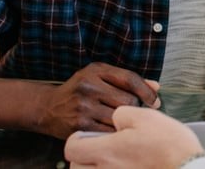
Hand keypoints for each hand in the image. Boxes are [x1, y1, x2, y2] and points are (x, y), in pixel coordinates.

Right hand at [37, 62, 159, 138]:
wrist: (48, 108)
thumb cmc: (79, 90)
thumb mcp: (100, 76)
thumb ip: (127, 80)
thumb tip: (156, 87)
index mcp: (96, 71)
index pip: (130, 79)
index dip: (147, 91)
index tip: (155, 101)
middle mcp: (89, 87)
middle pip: (128, 100)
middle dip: (135, 108)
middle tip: (133, 112)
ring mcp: (83, 107)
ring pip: (119, 117)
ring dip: (125, 121)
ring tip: (123, 121)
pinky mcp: (79, 126)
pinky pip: (108, 132)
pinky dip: (115, 132)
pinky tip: (113, 130)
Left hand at [65, 106, 203, 168]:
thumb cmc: (169, 146)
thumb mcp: (146, 118)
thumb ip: (123, 113)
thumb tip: (115, 117)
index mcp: (107, 151)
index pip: (72, 148)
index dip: (77, 138)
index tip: (89, 133)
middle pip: (76, 166)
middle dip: (83, 155)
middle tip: (99, 146)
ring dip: (94, 165)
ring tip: (111, 157)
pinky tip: (125, 164)